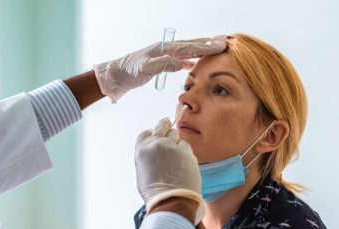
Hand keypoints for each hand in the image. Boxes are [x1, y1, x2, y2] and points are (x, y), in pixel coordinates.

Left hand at [94, 36, 225, 102]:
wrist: (115, 76)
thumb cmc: (128, 73)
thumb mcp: (145, 69)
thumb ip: (162, 65)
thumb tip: (180, 63)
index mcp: (163, 49)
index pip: (188, 47)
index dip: (205, 47)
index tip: (220, 45)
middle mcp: (164, 49)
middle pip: (189, 45)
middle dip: (206, 44)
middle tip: (223, 42)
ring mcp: (161, 55)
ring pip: (185, 51)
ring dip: (199, 51)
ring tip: (212, 50)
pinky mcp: (158, 63)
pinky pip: (177, 59)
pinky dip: (187, 60)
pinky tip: (192, 64)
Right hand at [134, 117, 203, 223]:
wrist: (172, 199)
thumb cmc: (155, 192)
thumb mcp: (142, 171)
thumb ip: (148, 156)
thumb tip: (155, 152)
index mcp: (142, 149)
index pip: (146, 133)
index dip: (151, 133)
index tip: (154, 133)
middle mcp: (157, 144)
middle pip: (161, 126)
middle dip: (164, 125)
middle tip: (166, 122)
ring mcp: (173, 146)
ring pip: (176, 135)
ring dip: (175, 140)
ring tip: (176, 152)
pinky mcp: (187, 151)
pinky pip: (185, 145)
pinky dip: (184, 150)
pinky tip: (183, 161)